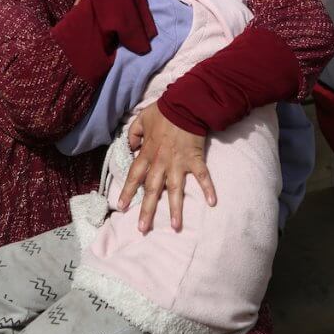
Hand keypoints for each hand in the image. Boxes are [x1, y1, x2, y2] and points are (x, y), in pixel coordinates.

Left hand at [118, 102, 215, 232]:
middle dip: (147, 210)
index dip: (127, 191)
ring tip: (174, 227)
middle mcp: (161, 162)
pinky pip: (202, 176)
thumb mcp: (141, 119)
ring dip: (175, 208)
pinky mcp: (195, 159)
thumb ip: (133, 135)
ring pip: (175, 189)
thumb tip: (130, 147)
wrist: (185, 103)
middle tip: (143, 229)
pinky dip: (208, 188)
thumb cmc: (163, 111)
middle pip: (152, 190)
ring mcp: (179, 163)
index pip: (134, 176)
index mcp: (147, 153)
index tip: (121, 206)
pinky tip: (212, 203)